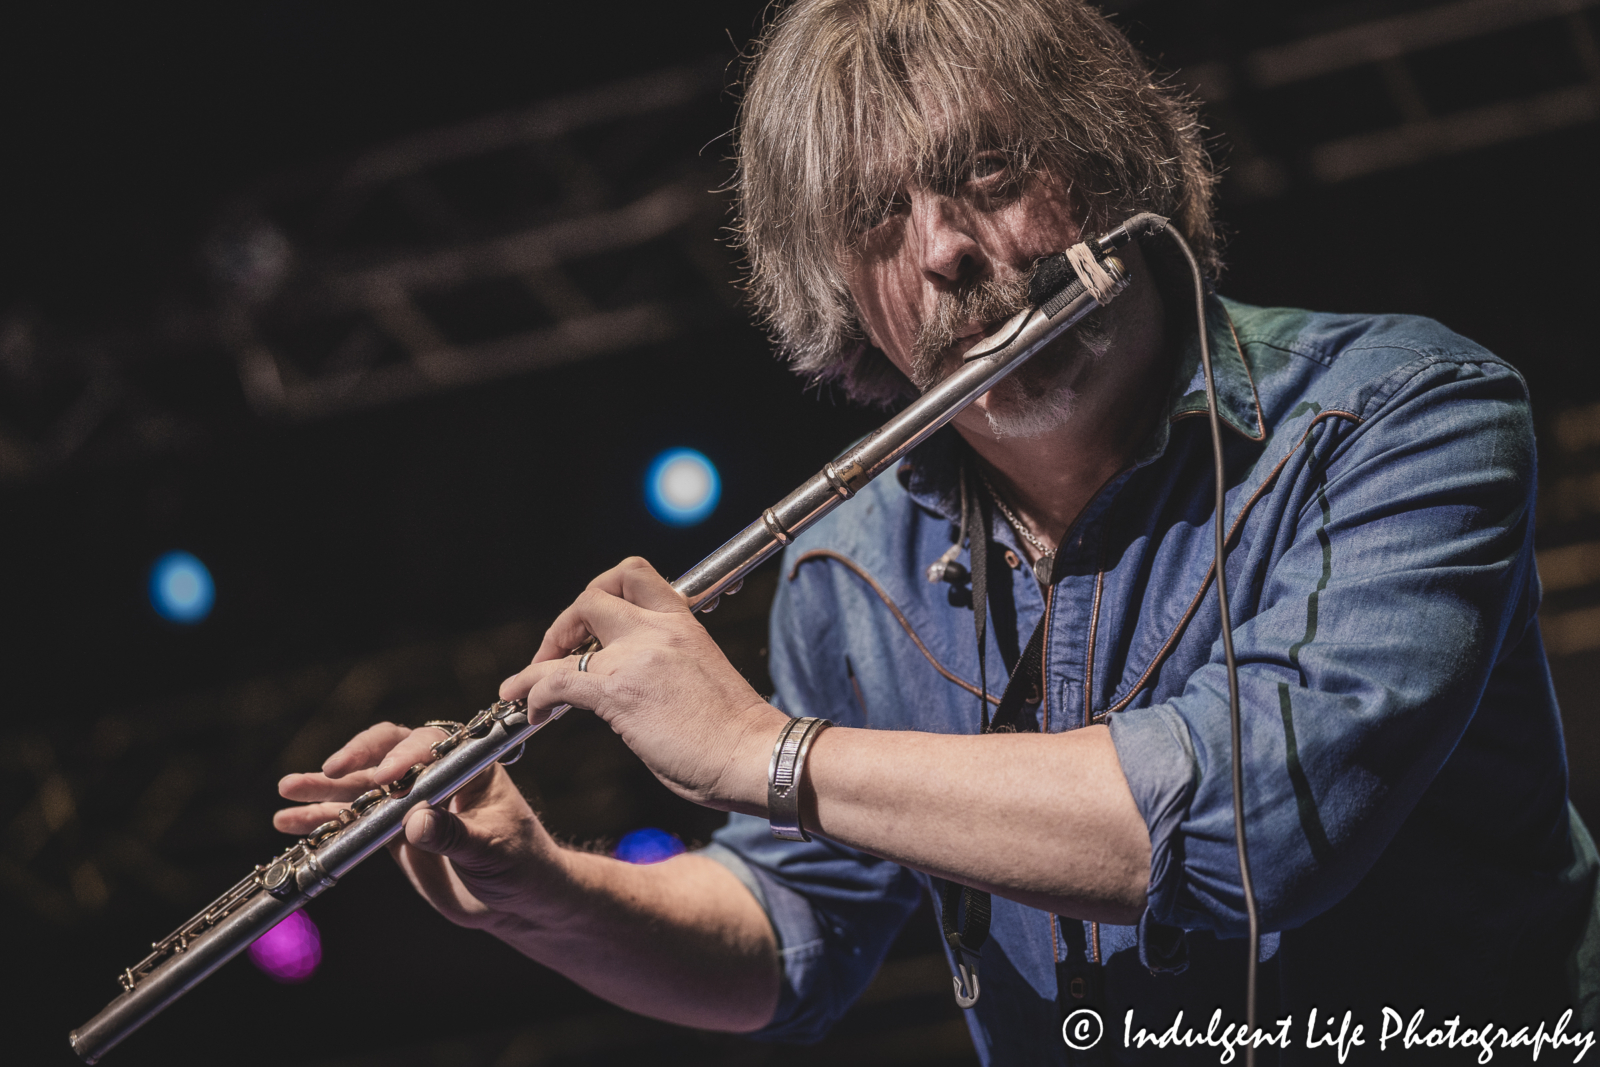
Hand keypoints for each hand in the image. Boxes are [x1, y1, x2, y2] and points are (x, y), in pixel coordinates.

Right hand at [276, 722, 564, 929]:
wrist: (518, 901)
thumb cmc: (521, 866)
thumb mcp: (493, 852)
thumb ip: (454, 836)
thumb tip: (417, 821)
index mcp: (471, 765)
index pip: (431, 746)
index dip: (406, 756)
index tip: (386, 778)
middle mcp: (436, 774)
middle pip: (388, 753)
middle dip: (355, 760)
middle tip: (328, 770)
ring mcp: (411, 800)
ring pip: (363, 786)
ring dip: (325, 788)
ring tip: (287, 789)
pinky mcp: (392, 830)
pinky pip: (354, 820)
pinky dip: (324, 821)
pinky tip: (291, 822)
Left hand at [500, 557, 787, 812]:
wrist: (755, 755)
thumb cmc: (738, 732)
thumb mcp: (702, 675)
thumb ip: (666, 665)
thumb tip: (635, 684)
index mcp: (684, 622)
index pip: (634, 576)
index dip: (603, 591)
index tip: (594, 625)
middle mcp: (658, 629)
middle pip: (593, 594)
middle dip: (566, 623)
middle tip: (557, 654)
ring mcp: (636, 657)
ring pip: (568, 633)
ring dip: (539, 660)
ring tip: (523, 686)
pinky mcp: (617, 692)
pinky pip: (556, 680)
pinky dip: (533, 692)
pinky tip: (533, 712)